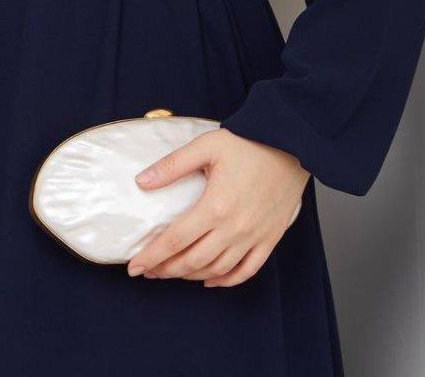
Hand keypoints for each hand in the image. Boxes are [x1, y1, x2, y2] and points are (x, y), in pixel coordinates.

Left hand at [125, 127, 309, 286]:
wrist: (290, 143)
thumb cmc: (248, 142)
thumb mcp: (206, 146)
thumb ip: (172, 165)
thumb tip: (142, 181)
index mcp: (215, 206)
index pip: (175, 240)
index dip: (152, 256)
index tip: (134, 266)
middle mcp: (234, 228)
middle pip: (192, 260)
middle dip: (166, 270)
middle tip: (148, 271)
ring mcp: (254, 236)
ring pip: (217, 269)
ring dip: (191, 276)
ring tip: (172, 272)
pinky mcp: (270, 238)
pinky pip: (247, 270)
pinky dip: (227, 280)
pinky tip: (210, 279)